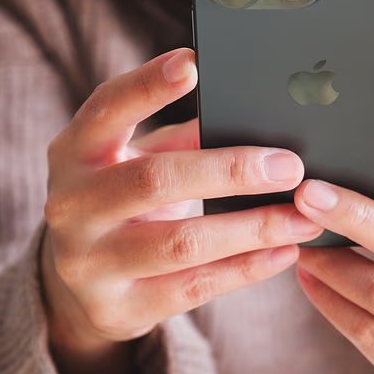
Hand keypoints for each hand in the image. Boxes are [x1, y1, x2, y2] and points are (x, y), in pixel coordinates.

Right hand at [41, 48, 322, 357]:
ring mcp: (87, 263)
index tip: (193, 64)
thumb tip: (258, 116)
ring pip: (182, 243)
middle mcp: (70, 205)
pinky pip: (194, 288)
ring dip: (253, 228)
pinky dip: (245, 268)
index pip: (107, 108)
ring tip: (303, 218)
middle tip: (291, 167)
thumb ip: (185, 139)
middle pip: (155, 180)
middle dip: (231, 171)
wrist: (81, 287)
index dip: (148, 86)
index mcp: (74, 151)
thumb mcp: (139, 162)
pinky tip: (284, 253)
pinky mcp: (115, 309)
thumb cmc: (127, 202)